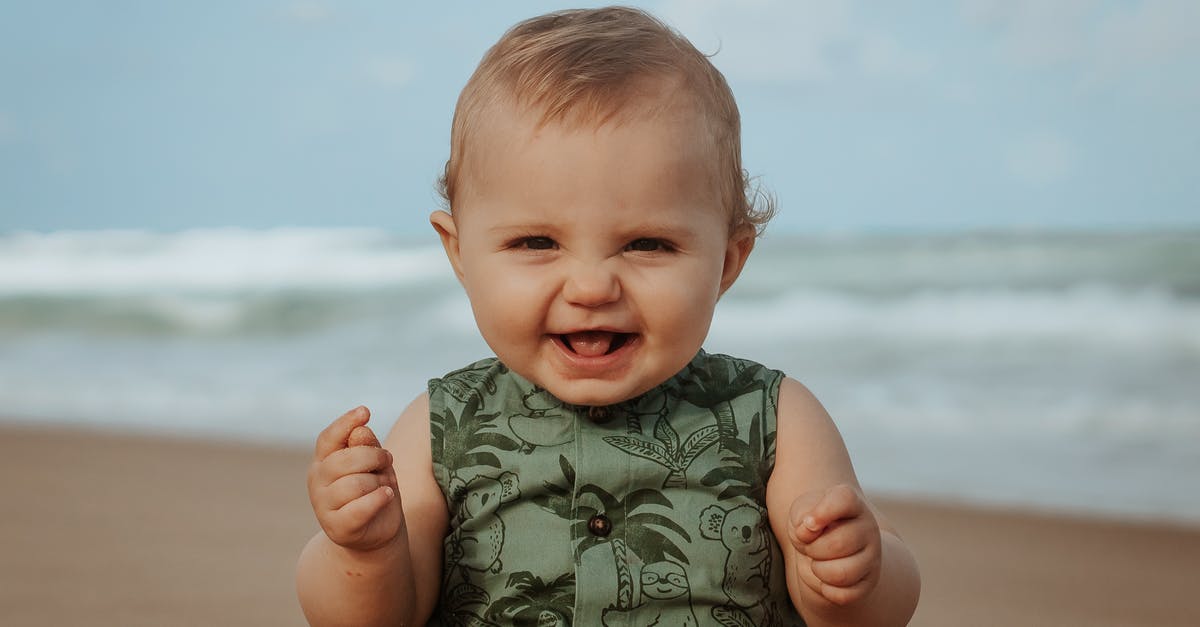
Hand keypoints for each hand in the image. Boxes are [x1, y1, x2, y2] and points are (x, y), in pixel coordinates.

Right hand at [307, 406, 402, 551]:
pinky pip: (361, 507)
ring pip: (356, 484)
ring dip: (379, 482)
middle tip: (387, 462)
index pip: (328, 438)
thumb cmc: (374, 489)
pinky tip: (387, 495)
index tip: (365, 412)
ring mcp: (323, 505)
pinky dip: (379, 498)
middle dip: (375, 457)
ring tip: (385, 486)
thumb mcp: (375, 463)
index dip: (345, 423)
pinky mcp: (337, 527)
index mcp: (323, 460)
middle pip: (346, 459)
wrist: (376, 531)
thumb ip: (367, 446)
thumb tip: (360, 431)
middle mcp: (317, 481)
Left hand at [789, 484, 881, 606]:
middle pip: (838, 544)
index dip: (823, 512)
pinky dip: (826, 590)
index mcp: (851, 504)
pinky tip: (826, 579)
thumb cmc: (813, 526)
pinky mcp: (868, 583)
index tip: (809, 523)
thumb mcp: (801, 512)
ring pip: (842, 574)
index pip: (844, 499)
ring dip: (819, 570)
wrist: (828, 549)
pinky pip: (844, 595)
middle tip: (810, 547)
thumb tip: (809, 530)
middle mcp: (868, 528)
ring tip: (817, 563)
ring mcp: (872, 557)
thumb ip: (802, 515)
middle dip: (813, 549)